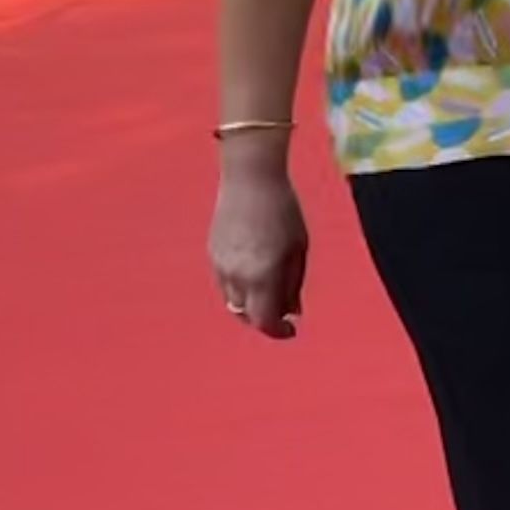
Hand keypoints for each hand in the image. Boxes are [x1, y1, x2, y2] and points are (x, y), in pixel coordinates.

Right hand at [207, 163, 308, 338]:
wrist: (249, 178)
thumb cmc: (283, 210)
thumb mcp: (298, 248)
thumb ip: (293, 283)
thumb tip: (292, 311)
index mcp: (261, 275)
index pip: (264, 321)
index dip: (278, 332)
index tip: (292, 330)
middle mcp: (236, 275)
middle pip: (247, 315)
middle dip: (265, 319)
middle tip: (284, 313)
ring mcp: (219, 265)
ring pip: (233, 301)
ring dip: (251, 304)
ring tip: (271, 292)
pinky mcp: (211, 253)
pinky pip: (224, 283)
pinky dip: (240, 288)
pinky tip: (256, 274)